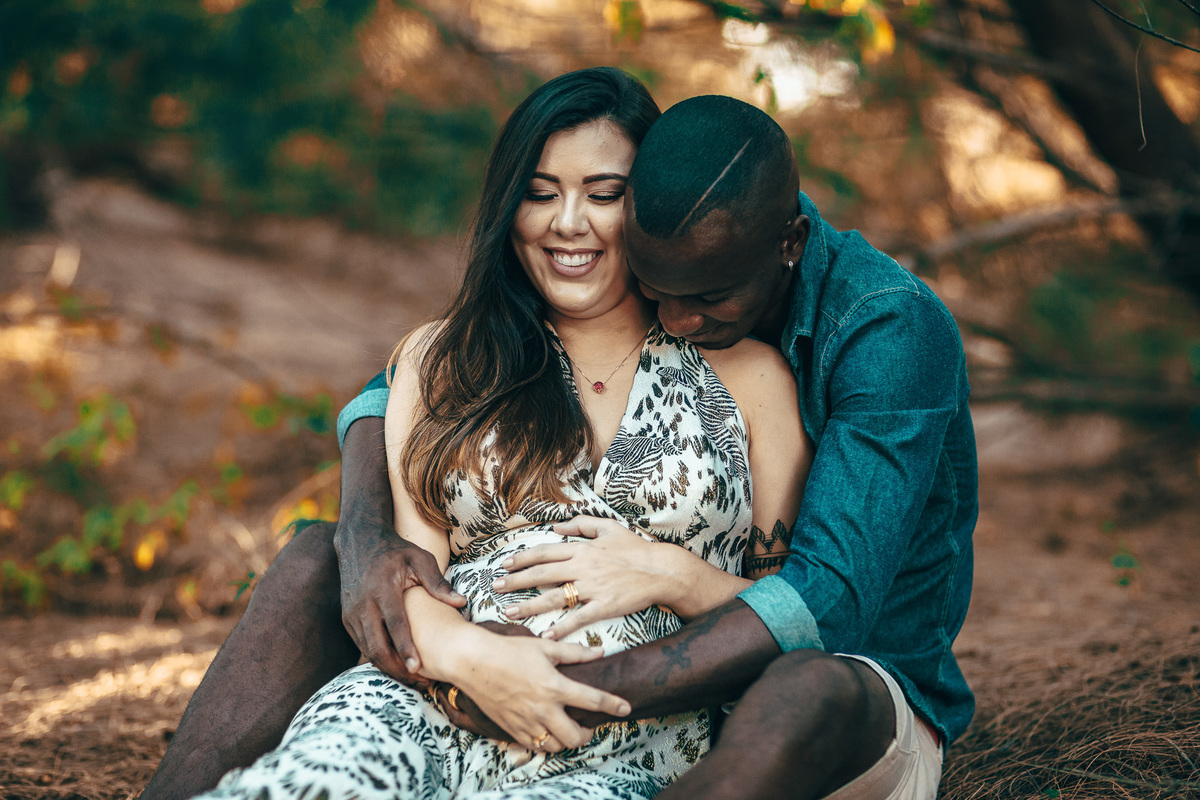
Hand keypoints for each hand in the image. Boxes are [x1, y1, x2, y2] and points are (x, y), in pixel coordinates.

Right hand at [336, 517, 465, 686]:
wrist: (359, 541)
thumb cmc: (395, 550)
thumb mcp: (419, 558)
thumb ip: (438, 582)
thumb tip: (461, 603)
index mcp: (382, 588)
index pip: (394, 624)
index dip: (405, 647)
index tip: (419, 668)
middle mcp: (363, 604)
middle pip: (377, 646)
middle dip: (397, 669)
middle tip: (421, 684)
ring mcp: (352, 613)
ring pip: (368, 651)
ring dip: (389, 669)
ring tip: (414, 681)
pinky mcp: (348, 620)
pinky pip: (362, 646)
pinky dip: (379, 660)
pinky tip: (397, 668)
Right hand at [444, 622, 630, 751]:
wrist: (473, 662)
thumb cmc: (509, 650)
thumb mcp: (545, 646)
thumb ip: (574, 653)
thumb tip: (599, 653)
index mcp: (554, 686)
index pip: (593, 701)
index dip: (613, 706)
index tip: (625, 709)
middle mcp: (543, 709)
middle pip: (576, 737)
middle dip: (587, 734)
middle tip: (588, 726)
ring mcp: (527, 722)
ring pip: (556, 746)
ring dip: (566, 740)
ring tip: (567, 728)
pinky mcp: (512, 729)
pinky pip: (535, 746)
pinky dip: (545, 742)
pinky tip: (546, 730)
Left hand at [493, 515, 673, 639]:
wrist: (661, 570)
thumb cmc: (636, 549)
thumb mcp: (609, 528)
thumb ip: (581, 524)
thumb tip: (556, 525)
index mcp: (582, 548)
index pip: (544, 552)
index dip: (522, 558)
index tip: (504, 565)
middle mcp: (583, 567)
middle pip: (542, 574)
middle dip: (516, 581)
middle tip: (496, 587)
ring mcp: (593, 587)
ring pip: (554, 597)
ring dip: (530, 605)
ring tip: (510, 612)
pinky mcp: (605, 606)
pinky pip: (579, 618)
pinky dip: (561, 627)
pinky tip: (545, 635)